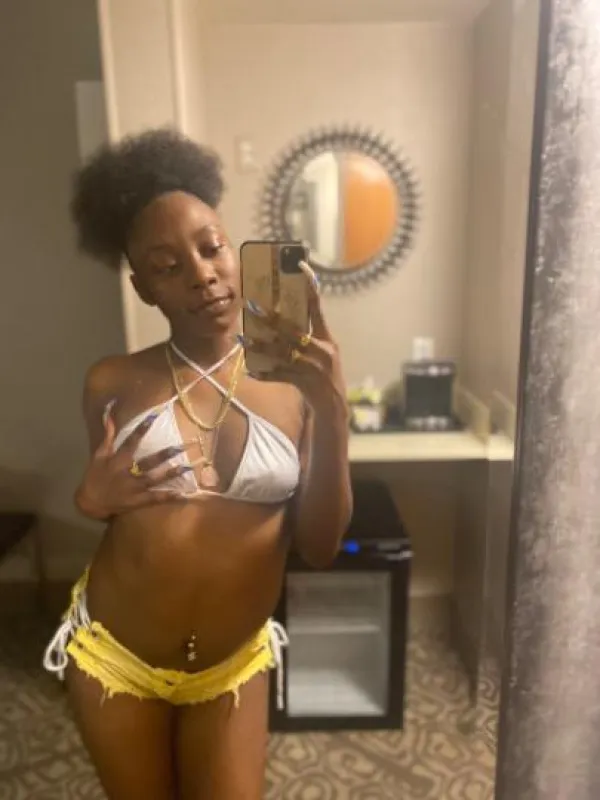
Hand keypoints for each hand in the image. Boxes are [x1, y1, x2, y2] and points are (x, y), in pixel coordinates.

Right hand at [75, 403, 189, 520]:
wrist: (90, 502)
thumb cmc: (95, 476)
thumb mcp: (99, 455)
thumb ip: (107, 435)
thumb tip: (108, 415)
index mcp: (118, 460)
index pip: (131, 441)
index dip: (142, 428)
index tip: (154, 417)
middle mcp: (128, 472)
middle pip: (148, 462)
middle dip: (164, 454)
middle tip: (181, 447)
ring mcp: (134, 488)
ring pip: (155, 479)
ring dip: (171, 474)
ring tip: (188, 467)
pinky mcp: (138, 501)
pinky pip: (155, 498)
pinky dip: (168, 496)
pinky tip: (182, 494)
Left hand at [242, 262, 347, 414]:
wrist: (333, 406)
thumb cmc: (323, 375)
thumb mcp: (323, 353)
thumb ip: (307, 336)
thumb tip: (280, 319)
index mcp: (327, 338)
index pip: (317, 307)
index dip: (310, 286)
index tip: (300, 267)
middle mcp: (321, 350)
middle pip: (292, 329)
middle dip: (271, 318)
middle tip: (252, 305)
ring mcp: (313, 367)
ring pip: (282, 352)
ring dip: (261, 345)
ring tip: (244, 339)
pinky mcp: (304, 382)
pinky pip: (279, 375)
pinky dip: (264, 373)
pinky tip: (250, 369)